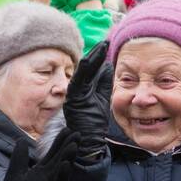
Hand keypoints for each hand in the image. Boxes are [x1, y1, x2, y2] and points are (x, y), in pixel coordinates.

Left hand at [0, 130, 80, 180]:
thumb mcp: (15, 174)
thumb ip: (20, 157)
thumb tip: (21, 140)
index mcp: (40, 172)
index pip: (53, 153)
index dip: (60, 141)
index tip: (68, 128)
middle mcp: (47, 178)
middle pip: (59, 158)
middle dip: (68, 145)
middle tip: (78, 133)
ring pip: (60, 169)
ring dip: (67, 157)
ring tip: (74, 145)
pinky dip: (62, 176)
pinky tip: (66, 166)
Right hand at [63, 41, 110, 160]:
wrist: (88, 140)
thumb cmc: (94, 122)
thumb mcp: (103, 98)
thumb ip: (103, 82)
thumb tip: (107, 64)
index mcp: (84, 87)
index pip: (90, 68)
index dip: (98, 56)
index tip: (106, 44)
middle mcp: (77, 88)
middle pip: (86, 66)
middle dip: (96, 53)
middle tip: (105, 41)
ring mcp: (74, 93)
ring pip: (82, 71)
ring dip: (91, 58)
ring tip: (100, 46)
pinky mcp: (73, 99)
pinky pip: (78, 82)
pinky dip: (83, 70)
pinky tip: (88, 60)